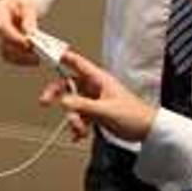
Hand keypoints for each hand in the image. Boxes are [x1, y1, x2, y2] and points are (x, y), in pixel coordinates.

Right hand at [0, 0, 39, 65]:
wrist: (17, 6)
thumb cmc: (22, 3)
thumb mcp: (28, 5)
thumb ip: (29, 19)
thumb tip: (31, 34)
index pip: (3, 28)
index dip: (15, 38)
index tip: (29, 43)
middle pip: (3, 43)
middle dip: (20, 51)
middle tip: (37, 55)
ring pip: (5, 53)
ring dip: (21, 59)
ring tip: (37, 60)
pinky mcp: (1, 45)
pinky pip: (9, 57)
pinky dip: (21, 61)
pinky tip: (34, 61)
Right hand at [39, 51, 155, 142]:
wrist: (147, 131)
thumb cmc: (134, 116)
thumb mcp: (105, 110)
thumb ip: (83, 105)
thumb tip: (64, 101)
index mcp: (99, 80)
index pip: (77, 63)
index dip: (63, 57)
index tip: (49, 55)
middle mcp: (95, 88)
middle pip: (68, 85)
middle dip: (57, 95)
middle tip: (45, 101)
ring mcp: (95, 101)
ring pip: (73, 105)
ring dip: (73, 118)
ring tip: (80, 129)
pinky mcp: (96, 113)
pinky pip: (80, 116)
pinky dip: (78, 126)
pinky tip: (80, 135)